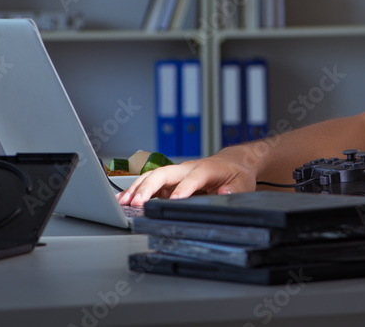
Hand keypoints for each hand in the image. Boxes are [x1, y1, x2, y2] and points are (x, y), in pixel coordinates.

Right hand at [117, 154, 255, 205]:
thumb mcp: (243, 184)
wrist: (232, 162)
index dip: (183, 189)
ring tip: (122, 202)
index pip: (193, 178)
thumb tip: (223, 193)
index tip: (174, 200)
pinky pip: (151, 183)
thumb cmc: (236, 174)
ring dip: (137, 188)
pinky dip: (136, 190)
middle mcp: (188, 168)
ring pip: (153, 177)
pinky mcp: (170, 180)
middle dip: (148, 187)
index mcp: (206, 169)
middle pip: (164, 174)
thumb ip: (234, 190)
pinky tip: (124, 200)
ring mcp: (177, 173)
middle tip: (136, 203)